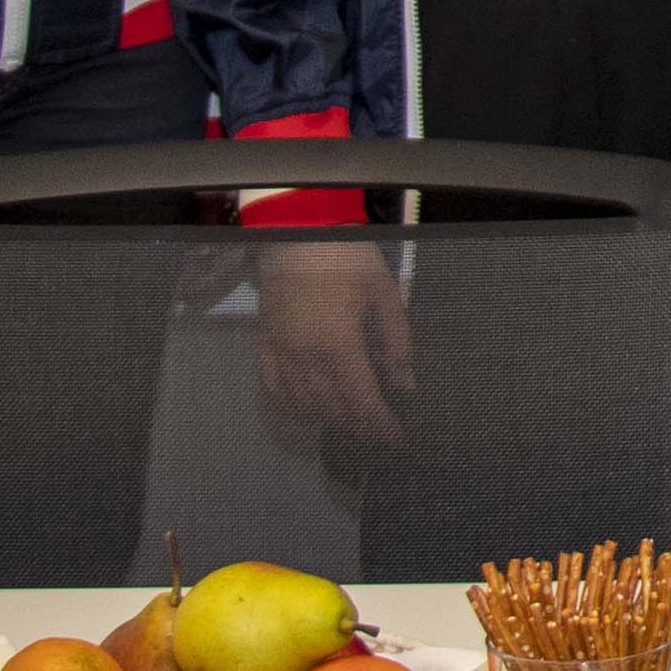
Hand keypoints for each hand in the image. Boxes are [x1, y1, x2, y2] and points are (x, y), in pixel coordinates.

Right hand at [252, 230, 419, 459]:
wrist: (295, 231)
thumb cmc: (346, 257)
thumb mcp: (383, 292)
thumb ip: (397, 341)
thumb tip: (406, 383)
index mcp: (339, 345)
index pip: (362, 401)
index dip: (380, 425)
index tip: (395, 439)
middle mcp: (305, 358)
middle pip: (333, 408)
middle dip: (358, 425)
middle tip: (377, 430)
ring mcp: (280, 353)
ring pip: (303, 405)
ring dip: (328, 420)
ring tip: (350, 423)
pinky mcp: (263, 344)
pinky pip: (271, 390)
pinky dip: (287, 411)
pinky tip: (303, 420)